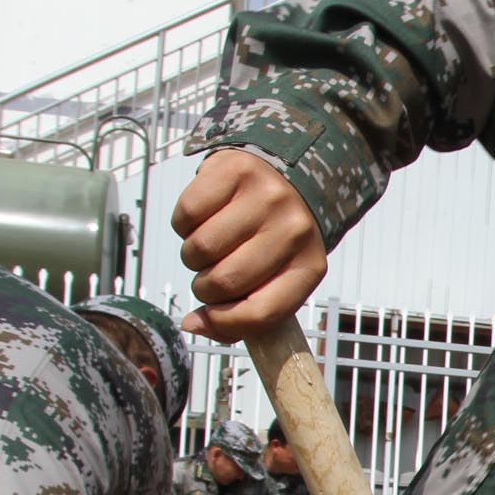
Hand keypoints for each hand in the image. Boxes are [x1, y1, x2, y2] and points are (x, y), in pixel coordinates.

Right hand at [172, 150, 327, 341]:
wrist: (287, 170)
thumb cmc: (276, 234)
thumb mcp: (277, 274)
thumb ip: (243, 311)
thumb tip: (192, 324)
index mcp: (309, 266)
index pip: (262, 313)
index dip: (225, 323)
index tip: (207, 317)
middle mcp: (293, 231)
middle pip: (224, 282)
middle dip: (205, 286)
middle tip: (211, 271)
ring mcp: (266, 197)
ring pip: (201, 248)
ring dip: (193, 255)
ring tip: (210, 244)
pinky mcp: (236, 170)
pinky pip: (187, 213)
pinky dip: (185, 224)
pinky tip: (204, 217)